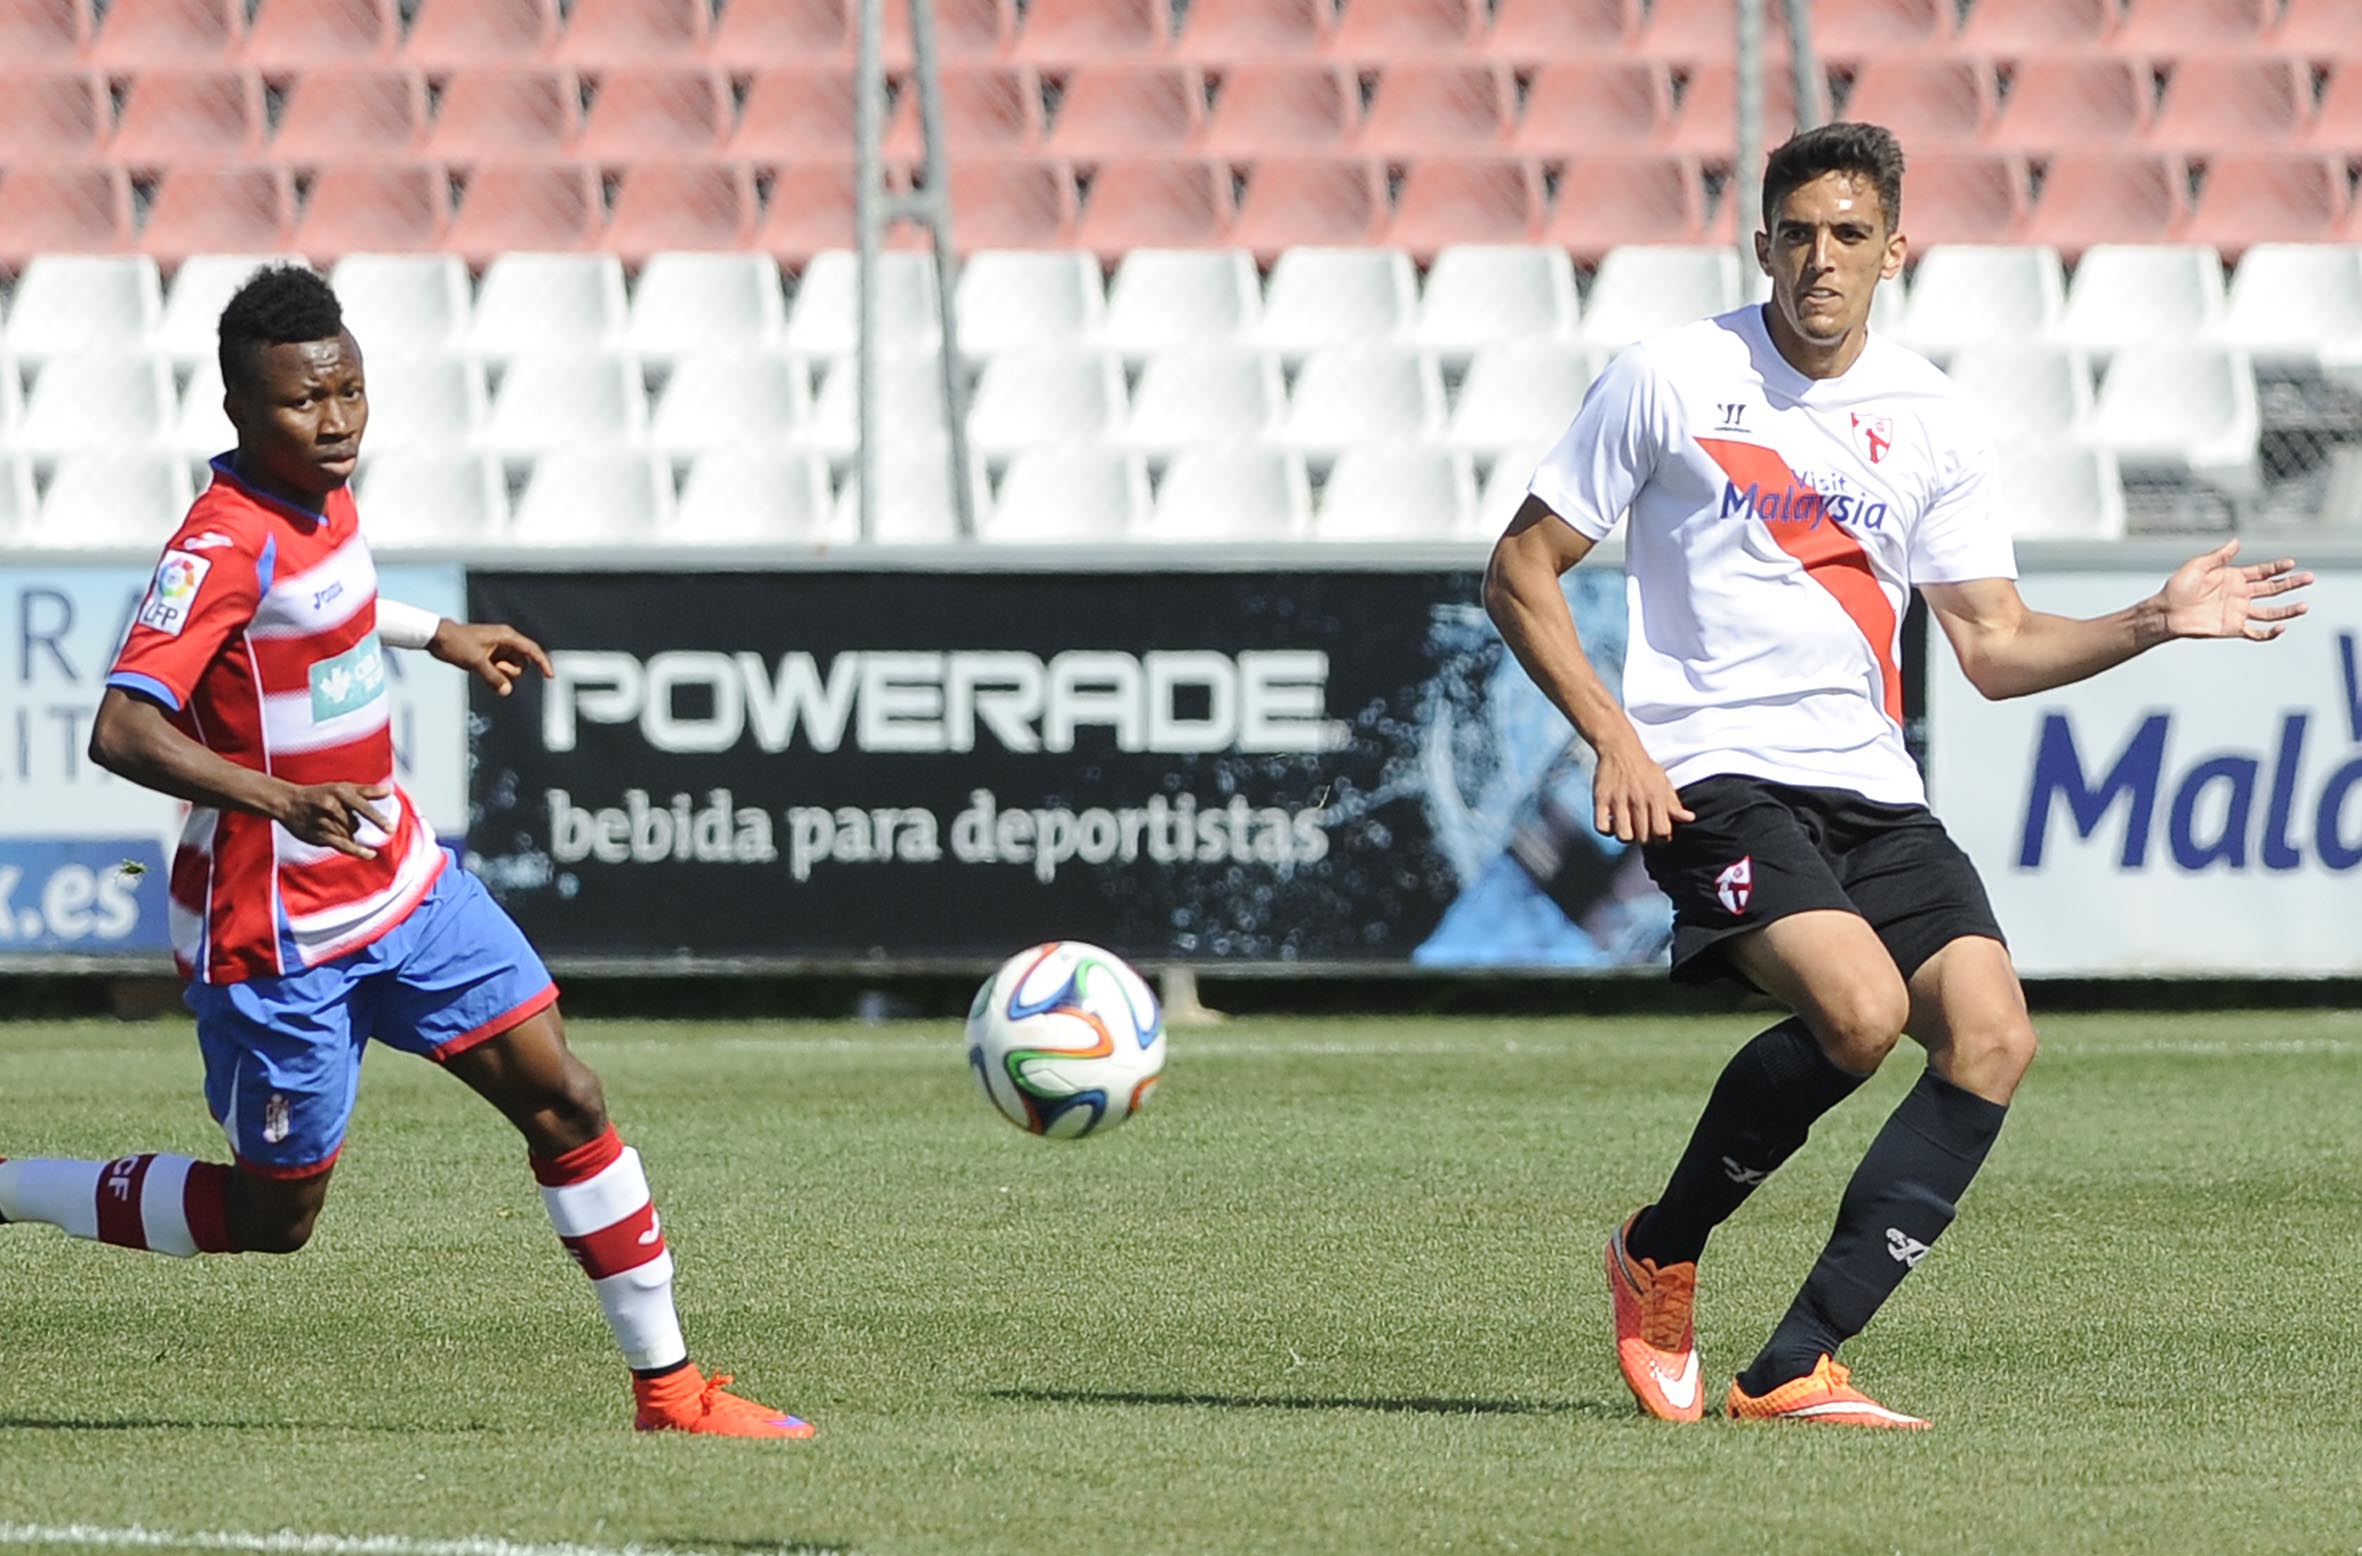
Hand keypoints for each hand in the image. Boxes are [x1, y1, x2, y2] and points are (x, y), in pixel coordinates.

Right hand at [276, 782, 393, 859]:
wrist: (288, 803)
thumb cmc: (320, 794)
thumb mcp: (342, 788)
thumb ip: (367, 791)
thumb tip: (390, 791)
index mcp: (339, 793)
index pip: (362, 807)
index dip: (377, 819)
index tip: (390, 829)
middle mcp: (331, 807)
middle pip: (355, 824)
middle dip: (353, 824)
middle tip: (339, 817)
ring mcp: (323, 822)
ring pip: (349, 835)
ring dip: (347, 834)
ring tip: (332, 824)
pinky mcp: (318, 836)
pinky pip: (342, 845)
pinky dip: (357, 851)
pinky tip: (370, 854)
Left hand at [427, 620, 554, 696]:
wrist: (437, 637)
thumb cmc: (456, 643)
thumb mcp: (475, 662)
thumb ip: (493, 677)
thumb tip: (507, 691)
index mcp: (506, 636)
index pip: (532, 650)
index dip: (543, 663)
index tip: (550, 677)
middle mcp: (505, 641)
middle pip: (522, 663)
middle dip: (510, 671)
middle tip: (493, 668)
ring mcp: (498, 648)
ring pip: (511, 667)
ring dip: (501, 674)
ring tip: (482, 667)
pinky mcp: (490, 654)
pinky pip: (500, 669)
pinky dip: (495, 674)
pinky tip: (480, 670)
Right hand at [1592, 741, 1694, 843]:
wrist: (1620, 748)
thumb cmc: (1643, 767)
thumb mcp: (1663, 782)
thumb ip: (1674, 803)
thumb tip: (1689, 818)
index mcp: (1656, 796)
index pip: (1662, 831)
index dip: (1662, 839)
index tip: (1659, 836)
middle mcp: (1638, 800)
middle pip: (1643, 837)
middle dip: (1645, 839)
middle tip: (1643, 833)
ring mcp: (1618, 800)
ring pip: (1623, 835)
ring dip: (1626, 837)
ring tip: (1628, 829)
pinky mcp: (1601, 799)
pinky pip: (1602, 827)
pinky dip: (1607, 831)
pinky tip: (1612, 824)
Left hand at [2157, 538, 2312, 642]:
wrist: (2166, 612)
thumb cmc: (2178, 587)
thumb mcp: (2198, 566)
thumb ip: (2219, 556)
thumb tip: (2237, 541)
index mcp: (2233, 578)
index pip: (2262, 572)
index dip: (2277, 568)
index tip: (2292, 563)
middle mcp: (2239, 595)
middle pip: (2272, 589)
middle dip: (2291, 584)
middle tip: (2309, 578)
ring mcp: (2238, 612)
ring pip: (2270, 612)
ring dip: (2287, 610)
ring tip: (2304, 606)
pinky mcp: (2233, 628)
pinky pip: (2256, 633)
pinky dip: (2270, 632)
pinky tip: (2281, 627)